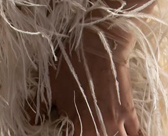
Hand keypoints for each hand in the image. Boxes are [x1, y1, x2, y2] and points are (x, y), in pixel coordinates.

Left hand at [26, 31, 142, 135]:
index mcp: (78, 126)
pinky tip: (125, 134)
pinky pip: (137, 134)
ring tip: (103, 130)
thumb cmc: (72, 60)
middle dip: (90, 135)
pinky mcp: (130, 112)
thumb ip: (41, 106)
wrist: (99, 41)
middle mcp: (99, 129)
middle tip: (83, 128)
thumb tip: (31, 120)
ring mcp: (117, 123)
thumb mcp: (51, 83)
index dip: (69, 134)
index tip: (69, 128)